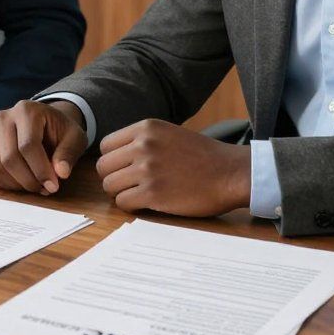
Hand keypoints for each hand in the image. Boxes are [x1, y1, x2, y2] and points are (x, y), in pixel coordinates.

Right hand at [0, 100, 88, 194]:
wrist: (45, 123)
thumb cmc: (60, 131)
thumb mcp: (74, 137)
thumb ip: (69, 153)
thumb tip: (61, 173)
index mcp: (27, 110)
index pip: (28, 145)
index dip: (41, 170)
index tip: (53, 185)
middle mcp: (4, 118)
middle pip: (10, 158)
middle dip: (29, 180)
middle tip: (44, 189)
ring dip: (16, 184)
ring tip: (34, 185)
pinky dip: (2, 183)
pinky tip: (19, 182)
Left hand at [97, 119, 250, 216]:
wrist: (230, 173)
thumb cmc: (202, 156)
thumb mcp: (169, 134)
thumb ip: (143, 140)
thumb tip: (115, 156)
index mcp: (146, 128)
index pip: (106, 145)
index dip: (113, 160)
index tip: (124, 169)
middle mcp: (143, 145)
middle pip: (103, 166)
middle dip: (113, 178)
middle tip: (129, 185)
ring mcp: (146, 170)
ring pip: (109, 186)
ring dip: (121, 193)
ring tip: (138, 195)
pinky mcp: (153, 194)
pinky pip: (123, 203)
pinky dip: (130, 206)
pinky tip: (146, 204)